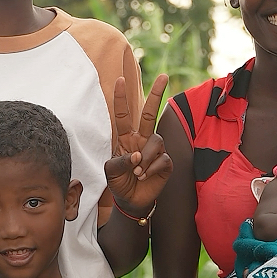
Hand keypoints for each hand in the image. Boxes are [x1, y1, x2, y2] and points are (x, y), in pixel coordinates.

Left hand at [104, 74, 171, 214]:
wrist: (131, 201)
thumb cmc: (119, 183)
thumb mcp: (111, 171)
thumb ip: (120, 161)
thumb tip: (136, 154)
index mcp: (126, 138)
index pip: (123, 115)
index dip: (121, 98)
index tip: (120, 80)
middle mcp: (142, 139)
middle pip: (150, 113)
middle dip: (156, 94)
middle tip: (164, 76)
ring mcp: (155, 150)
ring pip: (155, 141)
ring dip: (144, 159)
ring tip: (137, 173)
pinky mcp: (165, 162)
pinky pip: (161, 159)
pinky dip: (151, 169)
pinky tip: (144, 177)